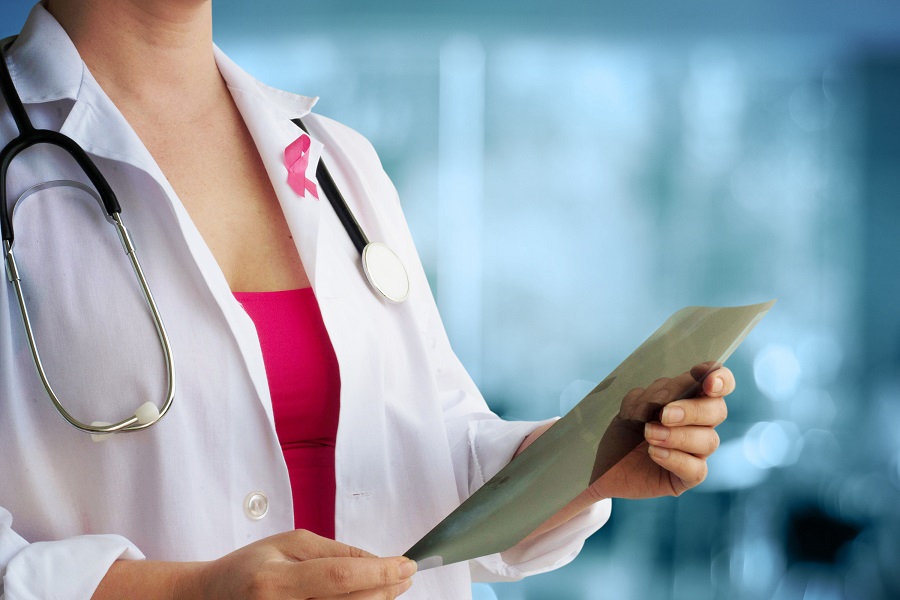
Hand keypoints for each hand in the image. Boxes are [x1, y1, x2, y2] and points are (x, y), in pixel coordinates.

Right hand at [185, 529, 415, 599]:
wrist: (211, 597)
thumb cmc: (250, 567)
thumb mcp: (290, 544)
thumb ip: (335, 552)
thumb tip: (377, 563)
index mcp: (276, 582)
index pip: (340, 578)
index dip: (379, 573)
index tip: (407, 564)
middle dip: (386, 589)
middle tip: (406, 574)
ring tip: (391, 586)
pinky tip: (368, 598)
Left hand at [589, 365, 733, 498]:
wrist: (605, 464)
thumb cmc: (624, 431)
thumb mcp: (632, 407)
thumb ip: (653, 396)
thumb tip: (670, 396)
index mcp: (688, 399)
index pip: (719, 384)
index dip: (721, 379)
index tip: (709, 381)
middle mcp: (699, 424)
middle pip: (717, 411)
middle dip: (692, 410)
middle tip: (663, 415)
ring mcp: (697, 452)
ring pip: (708, 440)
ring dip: (677, 436)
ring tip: (649, 434)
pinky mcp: (689, 477)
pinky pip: (696, 469)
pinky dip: (674, 458)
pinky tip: (654, 453)